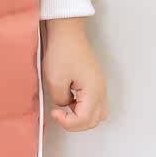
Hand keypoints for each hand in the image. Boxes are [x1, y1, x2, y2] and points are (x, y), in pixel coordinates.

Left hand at [42, 17, 107, 131]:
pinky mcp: (94, 82)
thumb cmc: (62, 52)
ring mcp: (100, 86)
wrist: (67, 33)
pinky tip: (70, 101)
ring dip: (81, 117)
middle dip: (75, 123)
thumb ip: (60, 100)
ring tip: (65, 109)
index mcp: (94, 91)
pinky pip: (94, 103)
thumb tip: (65, 104)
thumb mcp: (55, 81)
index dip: (67, 122)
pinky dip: (83, 108)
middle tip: (59, 115)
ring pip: (97, 113)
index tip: (54, 112)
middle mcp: (101, 90)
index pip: (84, 120)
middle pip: (94, 120)